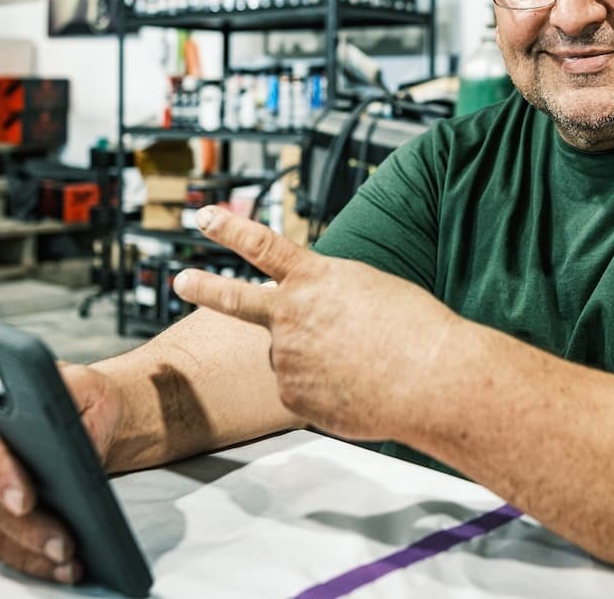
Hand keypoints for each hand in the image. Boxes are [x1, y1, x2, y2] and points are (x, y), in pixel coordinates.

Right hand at [0, 362, 122, 584]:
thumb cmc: (83, 399)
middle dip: (27, 528)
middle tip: (64, 545)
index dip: (0, 475)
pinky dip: (34, 562)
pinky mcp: (0, 516)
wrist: (85, 413)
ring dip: (31, 553)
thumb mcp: (93, 390)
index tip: (26, 501)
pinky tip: (65, 569)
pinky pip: (9, 547)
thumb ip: (85, 416)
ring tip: (70, 564)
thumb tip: (85, 455)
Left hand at [175, 206, 460, 440]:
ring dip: (313, 359)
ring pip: (288, 355)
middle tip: (182, 280)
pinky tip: (355, 387)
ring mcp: (287, 356)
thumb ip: (329, 295)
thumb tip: (313, 318)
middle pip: (233, 298)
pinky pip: (301, 390)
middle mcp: (291, 314)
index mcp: (314, 278)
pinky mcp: (292, 395)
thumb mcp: (368, 289)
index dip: (229, 229)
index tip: (205, 218)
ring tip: (359, 363)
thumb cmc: (414, 330)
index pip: (261, 245)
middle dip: (203, 287)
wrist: (430, 378)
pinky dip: (324, 390)